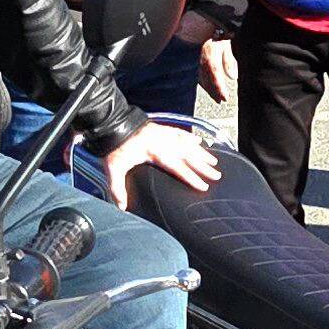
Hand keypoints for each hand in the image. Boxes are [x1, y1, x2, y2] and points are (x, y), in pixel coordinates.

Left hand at [104, 120, 223, 200]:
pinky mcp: (160, 128)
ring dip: (201, 152)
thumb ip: (117, 188)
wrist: (111, 123)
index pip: (179, 168)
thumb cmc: (113, 146)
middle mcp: (163, 143)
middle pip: (188, 156)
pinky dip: (190, 136)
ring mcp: (163, 134)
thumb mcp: (113, 168)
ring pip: (187, 144)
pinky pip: (180, 132)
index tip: (204, 186)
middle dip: (204, 166)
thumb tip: (122, 206)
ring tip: (213, 161)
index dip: (192, 178)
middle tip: (216, 174)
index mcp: (155, 153)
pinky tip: (198, 140)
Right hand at [197, 37, 234, 102]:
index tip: (225, 98)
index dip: (220, 90)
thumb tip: (233, 77)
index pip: (216, 79)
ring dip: (208, 89)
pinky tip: (206, 86)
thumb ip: (229, 62)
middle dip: (214, 93)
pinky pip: (197, 76)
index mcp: (210, 60)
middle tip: (220, 101)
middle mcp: (201, 64)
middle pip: (207, 83)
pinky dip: (203, 83)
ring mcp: (195, 63)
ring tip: (215, 97)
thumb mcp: (225, 46)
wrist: (200, 25)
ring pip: (201, 81)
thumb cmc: (215, 34)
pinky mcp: (191, 62)